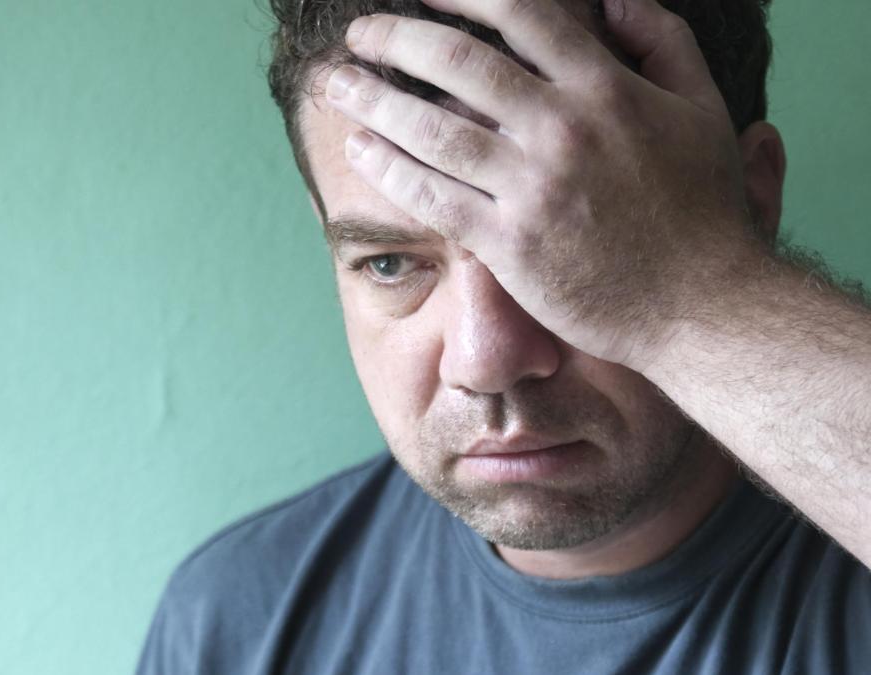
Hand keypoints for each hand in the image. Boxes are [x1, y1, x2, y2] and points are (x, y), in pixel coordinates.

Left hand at [324, 0, 762, 370]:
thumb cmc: (703, 208)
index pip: (521, 14)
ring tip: (334, 85)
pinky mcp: (510, 243)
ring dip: (372, 99)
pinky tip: (358, 151)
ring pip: (431, 128)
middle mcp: (563, 128)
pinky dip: (388, 169)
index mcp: (606, 87)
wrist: (703, 305)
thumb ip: (662, 41)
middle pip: (458, 62)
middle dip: (395, 39)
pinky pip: (433, 197)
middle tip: (357, 33)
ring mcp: (533, 187)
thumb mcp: (704, 107)